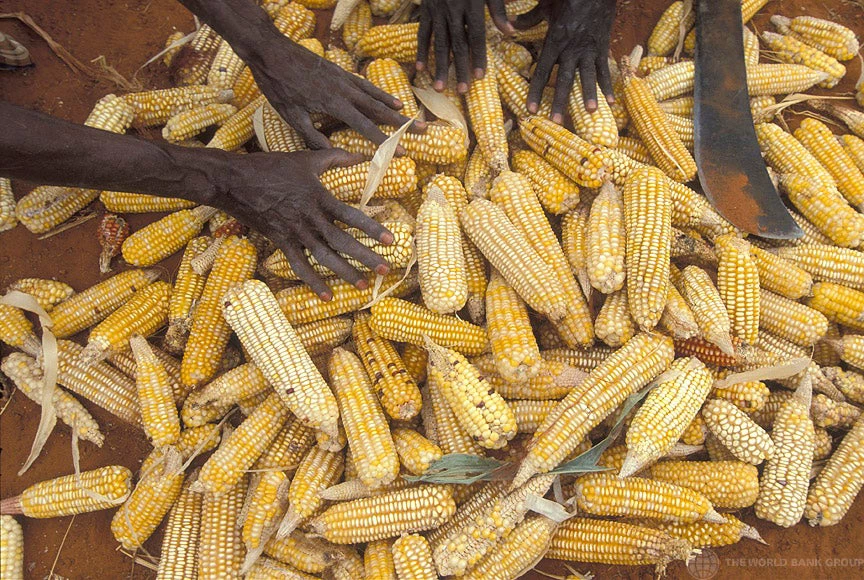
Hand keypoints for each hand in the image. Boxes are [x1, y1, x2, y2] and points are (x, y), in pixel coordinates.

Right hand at [217, 148, 393, 299]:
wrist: (234, 181)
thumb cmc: (271, 167)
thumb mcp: (306, 158)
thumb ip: (336, 157)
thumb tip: (362, 155)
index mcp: (319, 197)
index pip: (351, 215)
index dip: (371, 228)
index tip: (390, 240)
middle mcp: (310, 218)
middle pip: (342, 241)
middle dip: (365, 256)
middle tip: (384, 269)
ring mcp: (295, 232)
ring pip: (324, 257)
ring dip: (345, 272)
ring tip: (363, 285)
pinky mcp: (281, 241)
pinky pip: (299, 265)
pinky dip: (313, 282)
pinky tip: (327, 296)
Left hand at [249, 33, 422, 148]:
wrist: (272, 51)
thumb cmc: (278, 85)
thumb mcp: (290, 115)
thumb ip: (312, 135)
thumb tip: (332, 152)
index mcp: (334, 104)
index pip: (365, 127)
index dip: (384, 142)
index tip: (401, 152)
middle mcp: (345, 91)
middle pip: (380, 110)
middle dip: (402, 124)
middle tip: (424, 131)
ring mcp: (345, 79)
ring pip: (376, 96)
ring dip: (396, 108)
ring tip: (413, 117)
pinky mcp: (341, 71)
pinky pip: (366, 85)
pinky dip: (381, 93)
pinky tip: (391, 99)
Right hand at [416, 0, 512, 92]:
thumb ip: (498, 10)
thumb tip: (510, 32)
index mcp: (471, 5)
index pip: (477, 35)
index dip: (479, 56)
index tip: (480, 76)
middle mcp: (453, 10)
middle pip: (458, 44)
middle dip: (460, 68)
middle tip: (462, 90)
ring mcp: (437, 11)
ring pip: (439, 43)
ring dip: (440, 67)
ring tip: (440, 87)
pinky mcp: (426, 9)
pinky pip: (423, 32)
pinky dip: (421, 50)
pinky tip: (421, 68)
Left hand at [519, 0, 616, 119]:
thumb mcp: (545, 5)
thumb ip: (528, 19)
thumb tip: (509, 26)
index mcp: (555, 41)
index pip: (542, 71)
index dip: (535, 91)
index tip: (530, 109)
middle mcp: (571, 49)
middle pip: (564, 79)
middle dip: (559, 102)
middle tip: (556, 121)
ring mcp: (589, 49)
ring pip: (588, 76)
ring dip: (589, 95)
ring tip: (590, 113)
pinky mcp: (603, 47)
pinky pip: (605, 69)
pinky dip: (608, 85)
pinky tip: (611, 102)